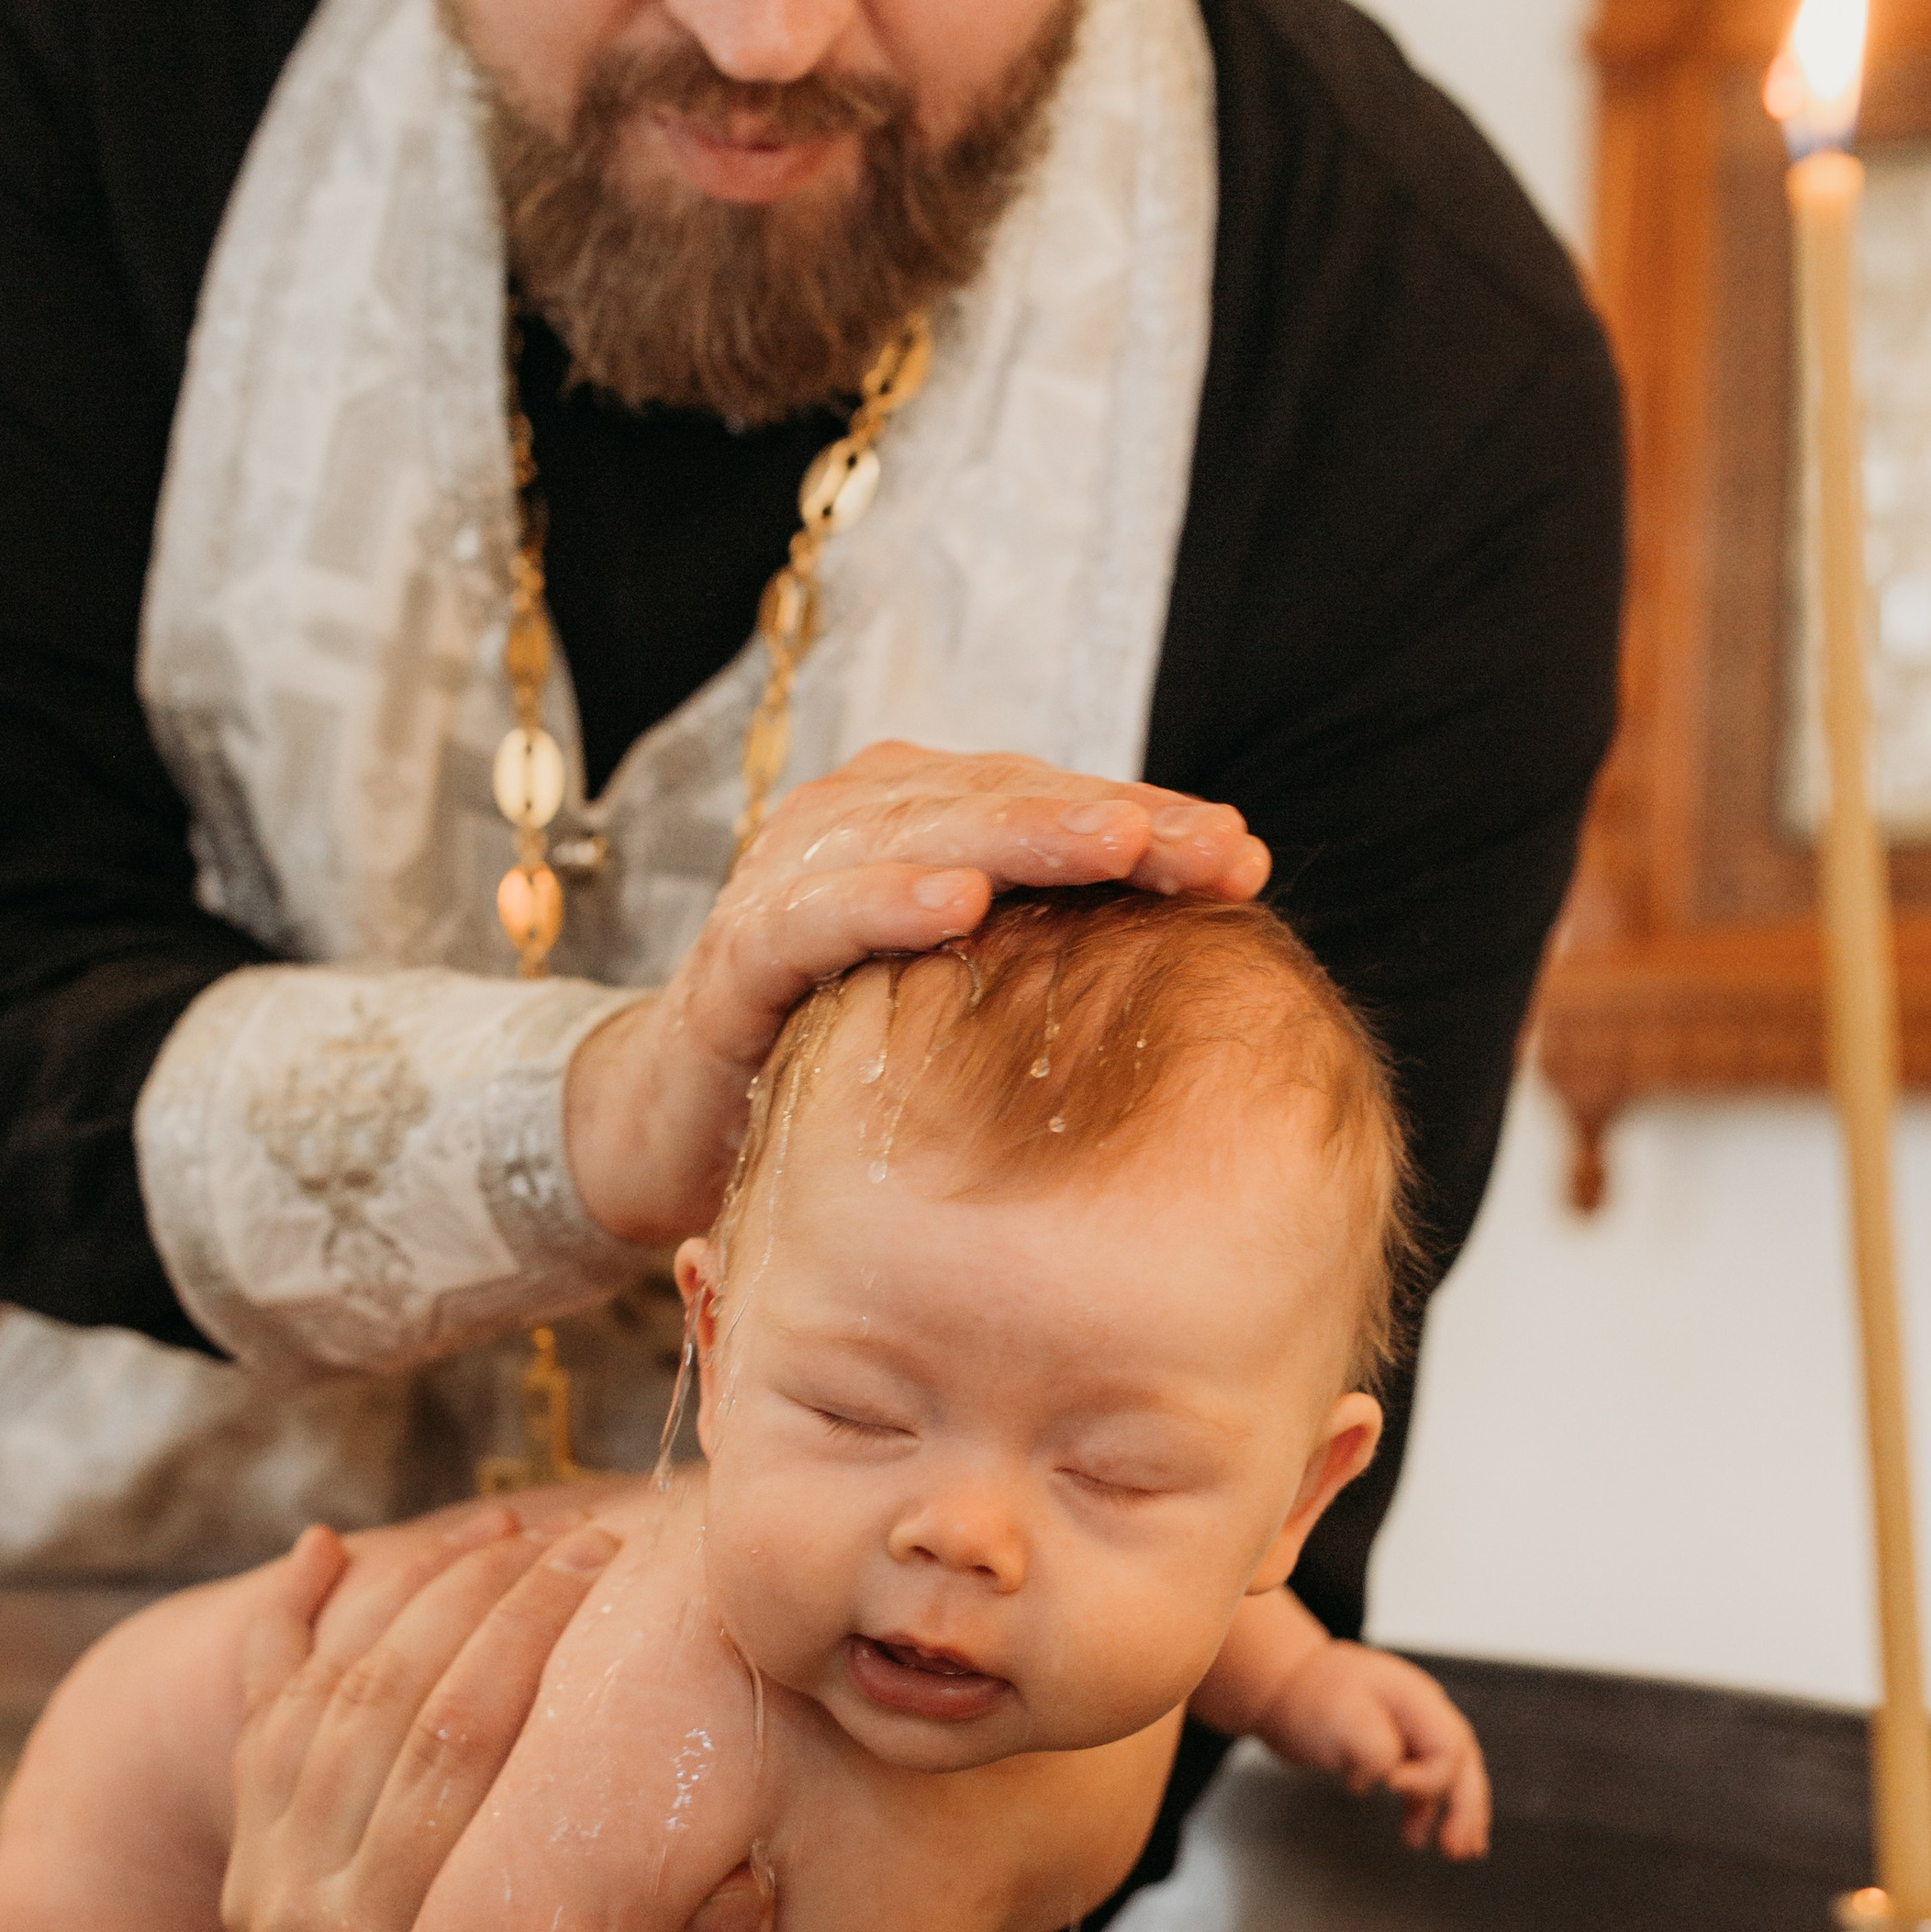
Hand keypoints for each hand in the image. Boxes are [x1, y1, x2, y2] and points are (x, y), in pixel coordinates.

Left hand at [221, 1497, 620, 1931]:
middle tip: (567, 1534)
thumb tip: (743, 1887)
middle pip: (395, 1700)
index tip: (601, 1557)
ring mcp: (264, 1877)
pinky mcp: (246, 1849)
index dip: (531, 1632)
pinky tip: (325, 1549)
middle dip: (485, 1595)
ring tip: (498, 1533)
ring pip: (333, 1689)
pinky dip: (288, 1616)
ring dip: (415, 1591)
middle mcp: (309, 1912)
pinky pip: (261, 1707)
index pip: (460, 1744)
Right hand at [563, 740, 1268, 1244]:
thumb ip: (1052, 966)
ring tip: (1117, 842)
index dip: (1154, 827)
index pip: (1058, 807)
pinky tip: (955, 902)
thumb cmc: (844, 1058)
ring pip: (925, 832)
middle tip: (1210, 848)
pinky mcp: (738, 951)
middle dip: (1117, 823)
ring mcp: (795, 877)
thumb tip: (1213, 980)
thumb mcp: (965, 1006)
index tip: (1247, 861)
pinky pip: (819, 914)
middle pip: (1009, 805)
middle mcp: (863, 824)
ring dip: (1024, 837)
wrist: (683, 1126)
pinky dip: (885, 900)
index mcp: (931, 824)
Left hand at [1250, 1641, 1490, 1859]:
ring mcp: (1409, 1731)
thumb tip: (1389, 1780)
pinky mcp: (1392, 1748)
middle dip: (1466, 1808)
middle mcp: (1421, 1715)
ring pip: (1449, 1775)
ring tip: (1454, 1852)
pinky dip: (1425, 1810)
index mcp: (1416, 1700)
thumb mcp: (1340, 1718)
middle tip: (1457, 1849)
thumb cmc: (1308, 1696)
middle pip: (1462, 1763)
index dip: (1427, 1777)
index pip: (1447, 1748)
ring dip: (1455, 1814)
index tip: (1390, 1786)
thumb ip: (1375, 1750)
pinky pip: (1422, 1781)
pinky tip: (1417, 1837)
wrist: (1282, 1686)